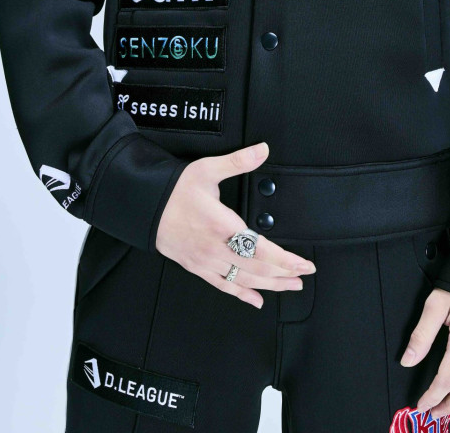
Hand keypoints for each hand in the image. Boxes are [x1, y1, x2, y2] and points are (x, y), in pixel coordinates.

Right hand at [155, 140, 316, 307]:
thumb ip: (238, 161)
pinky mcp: (197, 268)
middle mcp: (215, 248)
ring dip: (270, 286)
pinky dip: (242, 295)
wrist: (145, 207)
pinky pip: (223, 286)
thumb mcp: (207, 169)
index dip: (286, 260)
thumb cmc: (175, 189)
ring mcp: (206, 262)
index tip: (304, 263)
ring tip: (290, 286)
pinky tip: (256, 300)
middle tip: (304, 274)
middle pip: (257, 269)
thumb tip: (262, 150)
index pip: (261, 249)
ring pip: (243, 281)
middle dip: (284, 274)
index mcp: (221, 225)